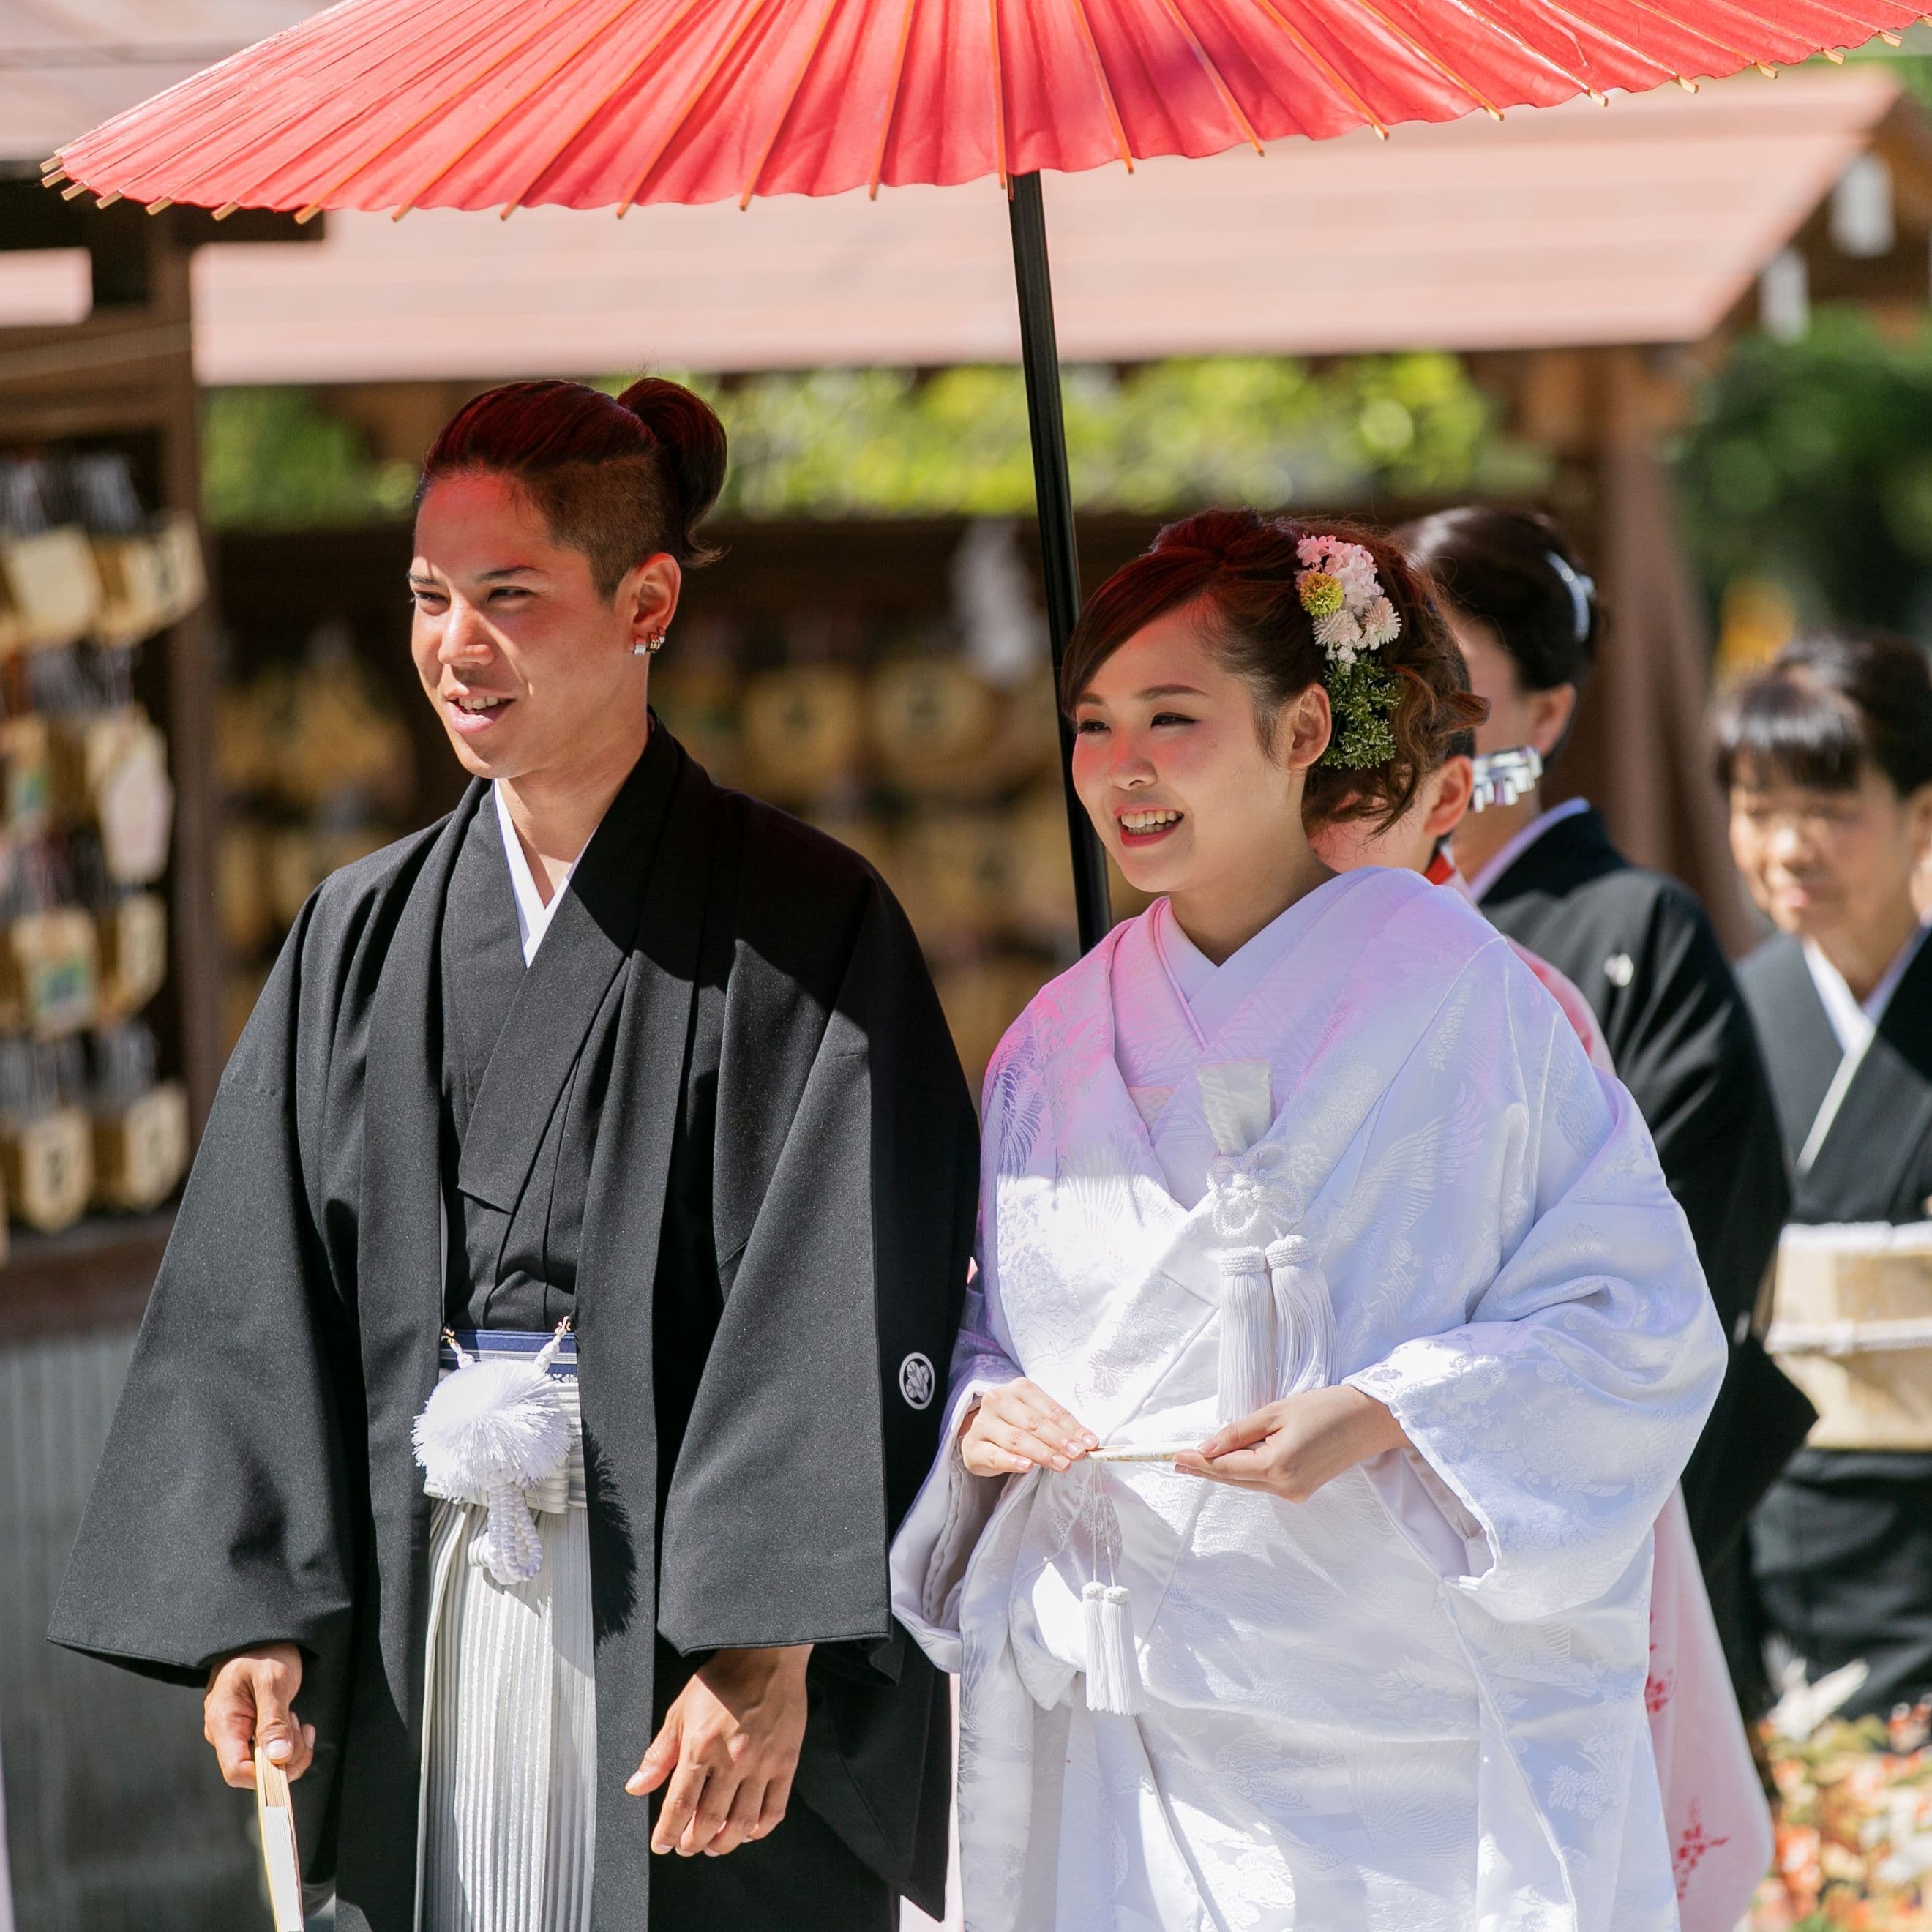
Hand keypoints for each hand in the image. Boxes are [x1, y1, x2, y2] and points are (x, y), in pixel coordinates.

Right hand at [203, 1643, 315, 1789]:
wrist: (262, 1634)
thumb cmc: (263, 1650)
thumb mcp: (272, 1680)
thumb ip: (273, 1720)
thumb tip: (277, 1758)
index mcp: (223, 1724)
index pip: (236, 1771)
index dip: (265, 1776)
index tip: (291, 1758)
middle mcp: (226, 1734)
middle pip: (255, 1770)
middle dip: (286, 1756)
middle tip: (299, 1724)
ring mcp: (238, 1732)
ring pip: (266, 1762)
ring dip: (290, 1746)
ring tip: (295, 1716)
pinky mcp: (250, 1729)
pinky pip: (270, 1749)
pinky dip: (289, 1741)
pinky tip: (295, 1721)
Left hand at [628, 1644, 810, 1856]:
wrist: (765, 1654)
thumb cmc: (721, 1679)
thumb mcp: (680, 1711)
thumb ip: (659, 1754)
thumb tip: (636, 1787)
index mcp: (700, 1746)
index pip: (679, 1805)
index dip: (668, 1833)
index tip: (662, 1844)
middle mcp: (732, 1759)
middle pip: (709, 1820)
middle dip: (693, 1842)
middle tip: (687, 1846)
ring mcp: (762, 1763)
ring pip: (742, 1822)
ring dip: (724, 1843)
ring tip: (713, 1846)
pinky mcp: (786, 1761)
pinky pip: (774, 1809)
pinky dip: (760, 1829)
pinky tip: (749, 1831)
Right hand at [959, 1378, 1097, 1477]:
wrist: (980, 1434)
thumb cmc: (1014, 1425)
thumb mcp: (1037, 1419)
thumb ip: (1059, 1429)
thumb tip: (1088, 1443)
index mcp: (1019, 1389)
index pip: (1050, 1410)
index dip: (1072, 1428)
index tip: (1089, 1444)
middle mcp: (998, 1401)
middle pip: (1034, 1423)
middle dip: (1059, 1440)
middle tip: (1077, 1455)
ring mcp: (983, 1423)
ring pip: (1017, 1439)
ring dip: (1042, 1453)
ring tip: (1062, 1465)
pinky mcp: (972, 1446)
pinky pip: (994, 1455)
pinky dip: (1011, 1461)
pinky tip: (1026, 1467)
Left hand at [1174, 1385, 1407, 1502]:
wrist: (1370, 1420)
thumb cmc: (1325, 1408)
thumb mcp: (1276, 1412)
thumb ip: (1238, 1432)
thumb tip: (1206, 1448)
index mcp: (1276, 1468)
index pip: (1225, 1469)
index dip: (1197, 1462)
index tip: (1172, 1456)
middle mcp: (1284, 1488)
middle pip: (1234, 1480)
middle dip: (1204, 1469)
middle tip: (1175, 1460)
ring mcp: (1295, 1493)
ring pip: (1247, 1483)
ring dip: (1223, 1471)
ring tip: (1194, 1460)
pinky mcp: (1302, 1490)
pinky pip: (1263, 1482)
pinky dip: (1245, 1471)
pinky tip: (1230, 1461)